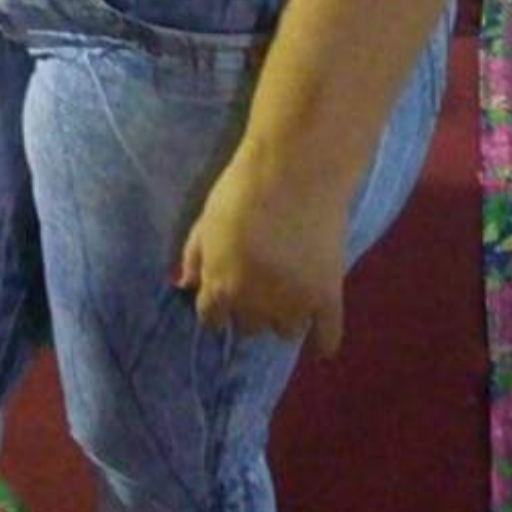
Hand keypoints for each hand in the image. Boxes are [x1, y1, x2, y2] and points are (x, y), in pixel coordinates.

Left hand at [176, 148, 348, 354]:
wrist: (296, 168)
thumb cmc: (243, 186)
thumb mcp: (206, 218)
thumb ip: (194, 255)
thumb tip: (184, 285)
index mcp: (221, 285)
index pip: (212, 319)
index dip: (217, 307)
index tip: (225, 293)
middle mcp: (254, 303)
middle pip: (248, 326)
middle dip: (250, 308)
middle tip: (260, 281)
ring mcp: (293, 303)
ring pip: (284, 331)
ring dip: (282, 316)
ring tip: (287, 293)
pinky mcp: (327, 295)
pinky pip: (326, 337)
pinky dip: (321, 343)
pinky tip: (317, 343)